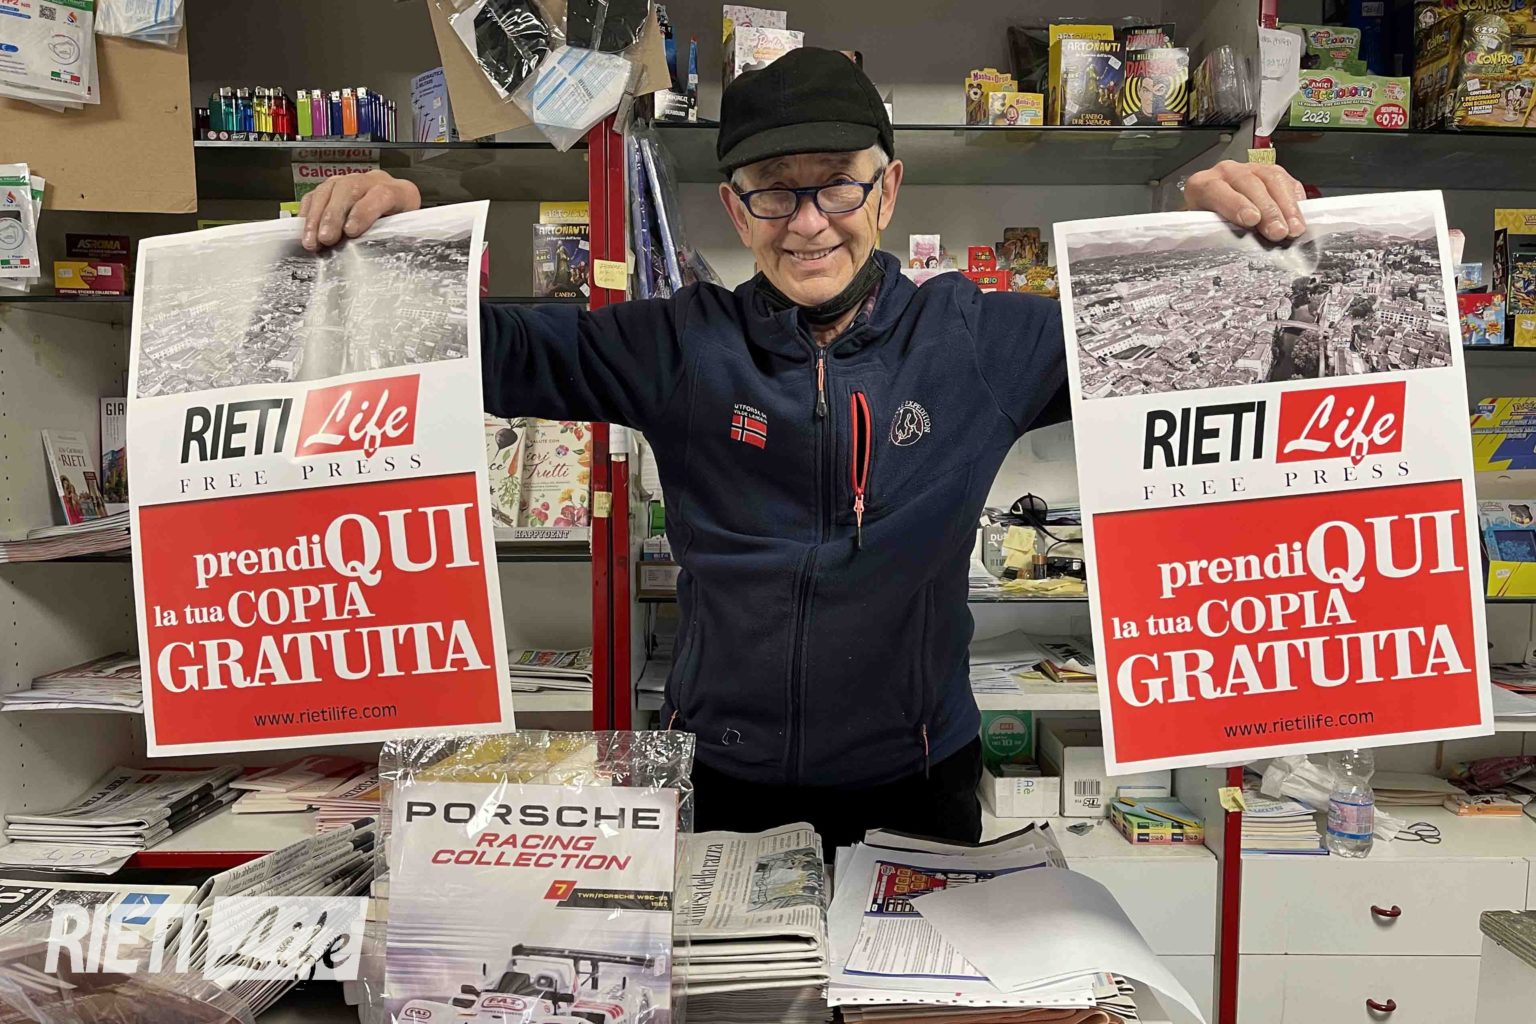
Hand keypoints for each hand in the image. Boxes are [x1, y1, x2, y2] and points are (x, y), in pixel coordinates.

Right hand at [299, 170, 421, 251]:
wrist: (398, 217)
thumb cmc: (401, 229)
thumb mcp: (404, 235)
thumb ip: (389, 239)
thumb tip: (366, 252)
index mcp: (401, 192)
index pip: (382, 194)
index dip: (364, 212)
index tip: (350, 231)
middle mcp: (375, 181)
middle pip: (350, 188)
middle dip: (334, 215)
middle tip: (325, 238)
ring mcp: (351, 181)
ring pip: (330, 190)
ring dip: (316, 216)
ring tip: (311, 240)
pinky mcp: (333, 187)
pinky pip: (316, 194)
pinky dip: (308, 212)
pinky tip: (305, 229)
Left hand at [1185, 160, 1306, 242]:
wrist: (1212, 213)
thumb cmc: (1207, 225)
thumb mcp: (1203, 232)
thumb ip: (1214, 234)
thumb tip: (1234, 248)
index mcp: (1201, 186)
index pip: (1216, 189)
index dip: (1236, 204)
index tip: (1251, 220)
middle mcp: (1226, 172)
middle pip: (1250, 184)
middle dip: (1268, 209)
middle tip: (1278, 231)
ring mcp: (1251, 169)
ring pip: (1272, 179)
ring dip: (1287, 207)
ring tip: (1294, 229)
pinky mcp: (1271, 173)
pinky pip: (1288, 181)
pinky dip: (1295, 201)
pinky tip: (1299, 218)